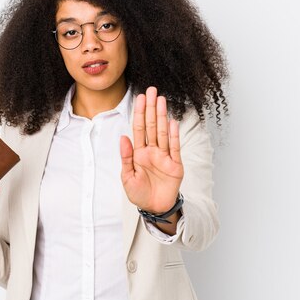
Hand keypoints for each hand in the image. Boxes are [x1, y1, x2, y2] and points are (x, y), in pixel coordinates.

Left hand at [120, 86, 183, 213]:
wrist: (154, 208)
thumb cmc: (139, 193)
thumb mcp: (127, 177)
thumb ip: (125, 157)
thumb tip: (123, 137)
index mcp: (139, 153)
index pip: (139, 129)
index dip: (140, 113)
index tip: (139, 98)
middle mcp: (152, 151)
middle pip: (152, 126)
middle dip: (151, 108)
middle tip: (151, 91)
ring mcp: (164, 156)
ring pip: (163, 132)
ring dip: (162, 116)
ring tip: (161, 100)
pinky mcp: (175, 165)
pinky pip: (174, 148)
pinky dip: (174, 135)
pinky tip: (173, 122)